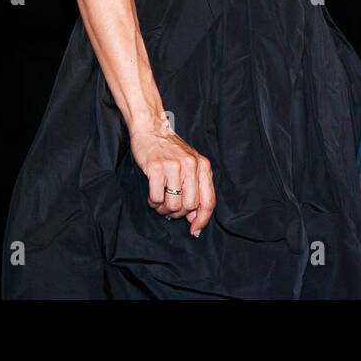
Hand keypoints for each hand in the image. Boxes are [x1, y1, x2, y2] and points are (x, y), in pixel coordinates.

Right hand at [129, 118, 215, 237]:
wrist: (152, 129)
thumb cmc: (170, 151)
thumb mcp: (190, 166)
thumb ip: (196, 188)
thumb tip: (194, 217)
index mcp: (203, 166)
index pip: (208, 200)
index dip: (202, 219)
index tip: (194, 230)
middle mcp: (191, 166)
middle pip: (189, 206)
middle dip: (177, 214)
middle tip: (169, 209)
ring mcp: (174, 166)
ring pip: (173, 204)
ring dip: (164, 209)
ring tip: (159, 201)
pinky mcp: (156, 168)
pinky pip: (156, 198)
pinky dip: (153, 201)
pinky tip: (152, 193)